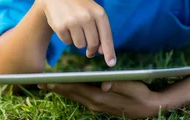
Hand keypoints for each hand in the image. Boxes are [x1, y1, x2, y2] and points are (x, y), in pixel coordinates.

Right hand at [36, 0, 115, 65]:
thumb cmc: (80, 7)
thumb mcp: (93, 13)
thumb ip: (100, 31)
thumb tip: (102, 52)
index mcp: (99, 12)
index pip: (106, 36)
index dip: (109, 51)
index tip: (111, 63)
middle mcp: (87, 16)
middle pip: (93, 44)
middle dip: (91, 49)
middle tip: (89, 50)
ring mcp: (73, 21)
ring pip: (80, 45)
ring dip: (78, 41)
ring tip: (75, 27)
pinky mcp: (60, 26)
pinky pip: (67, 42)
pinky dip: (67, 38)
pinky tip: (65, 26)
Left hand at [39, 81, 160, 117]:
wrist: (150, 108)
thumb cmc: (141, 94)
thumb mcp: (132, 87)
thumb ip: (117, 85)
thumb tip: (104, 84)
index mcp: (101, 98)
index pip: (78, 89)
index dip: (63, 85)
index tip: (48, 81)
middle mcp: (96, 103)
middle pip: (73, 94)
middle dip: (57, 88)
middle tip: (40, 83)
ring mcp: (97, 106)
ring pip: (76, 97)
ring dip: (62, 90)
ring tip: (49, 85)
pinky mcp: (100, 105)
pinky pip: (82, 98)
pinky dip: (72, 92)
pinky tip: (67, 88)